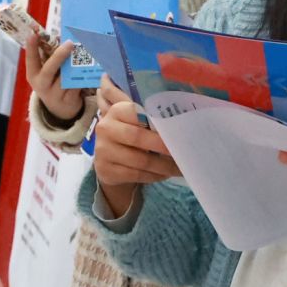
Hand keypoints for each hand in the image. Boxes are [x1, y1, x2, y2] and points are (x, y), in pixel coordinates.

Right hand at [23, 37, 85, 121]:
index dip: (31, 48)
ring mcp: (55, 95)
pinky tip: (92, 67)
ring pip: (66, 79)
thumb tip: (61, 35)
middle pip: (49, 71)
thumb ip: (50, 57)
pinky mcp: (69, 101)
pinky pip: (77, 87)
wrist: (60, 110)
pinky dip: (83, 77)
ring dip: (76, 66)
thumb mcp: (47, 73)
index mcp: (34, 75)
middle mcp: (42, 86)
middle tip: (69, 43)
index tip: (33, 35)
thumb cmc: (53, 83)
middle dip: (59, 56)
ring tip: (86, 51)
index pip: (31, 60)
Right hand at [92, 85, 178, 215]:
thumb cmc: (130, 134)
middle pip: (138, 137)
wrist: (109, 157)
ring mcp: (103, 151)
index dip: (159, 122)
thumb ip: (152, 118)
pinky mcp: (105, 170)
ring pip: (140, 160)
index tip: (177, 130)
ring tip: (180, 167)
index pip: (138, 112)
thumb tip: (183, 124)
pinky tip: (165, 174)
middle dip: (163, 146)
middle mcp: (105, 128)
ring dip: (163, 166)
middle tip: (183, 151)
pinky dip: (154, 176)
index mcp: (117, 111)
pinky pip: (135, 175)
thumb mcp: (136, 121)